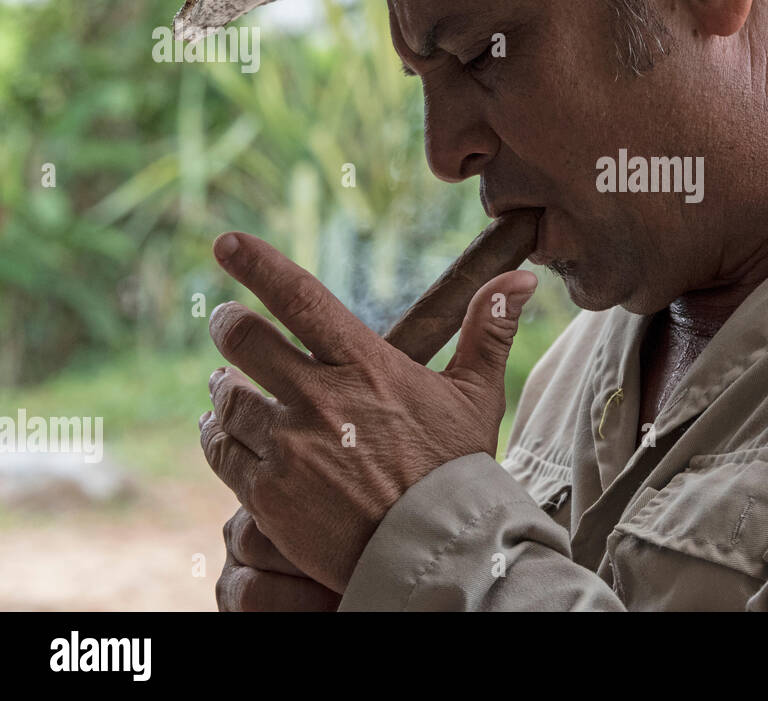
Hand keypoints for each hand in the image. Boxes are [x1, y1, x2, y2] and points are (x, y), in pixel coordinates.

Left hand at [198, 230, 536, 593]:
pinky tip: (224, 432)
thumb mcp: (478, 396)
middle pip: (244, 340)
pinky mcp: (268, 494)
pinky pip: (223, 451)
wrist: (437, 552)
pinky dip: (219, 435)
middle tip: (225, 320)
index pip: (299, 298)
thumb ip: (488, 331)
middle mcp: (319, 399)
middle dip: (228, 323)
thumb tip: (521, 280)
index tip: (227, 243)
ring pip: (227, 399)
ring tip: (224, 382)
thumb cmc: (459, 470)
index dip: (257, 264)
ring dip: (221, 384)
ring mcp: (289, 447)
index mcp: (366, 365)